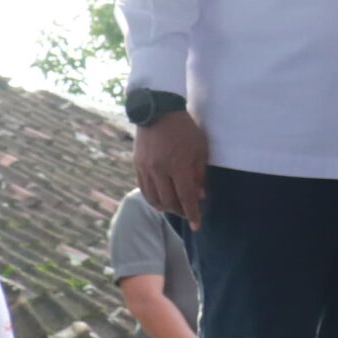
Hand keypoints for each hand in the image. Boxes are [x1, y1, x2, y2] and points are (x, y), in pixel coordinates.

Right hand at [134, 110, 209, 225]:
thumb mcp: (200, 149)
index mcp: (178, 166)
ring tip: (175, 209)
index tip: (197, 226)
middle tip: (188, 214)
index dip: (193, 213)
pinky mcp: (137, 165)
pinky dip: (152, 198)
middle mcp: (160, 170)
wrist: (159, 112)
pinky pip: (144, 188)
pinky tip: (159, 201)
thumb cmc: (186, 129)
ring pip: (153, 197)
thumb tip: (200, 196)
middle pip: (169, 200)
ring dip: (165, 207)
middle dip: (180, 211)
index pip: (186, 197)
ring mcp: (146, 168)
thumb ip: (200, 174)